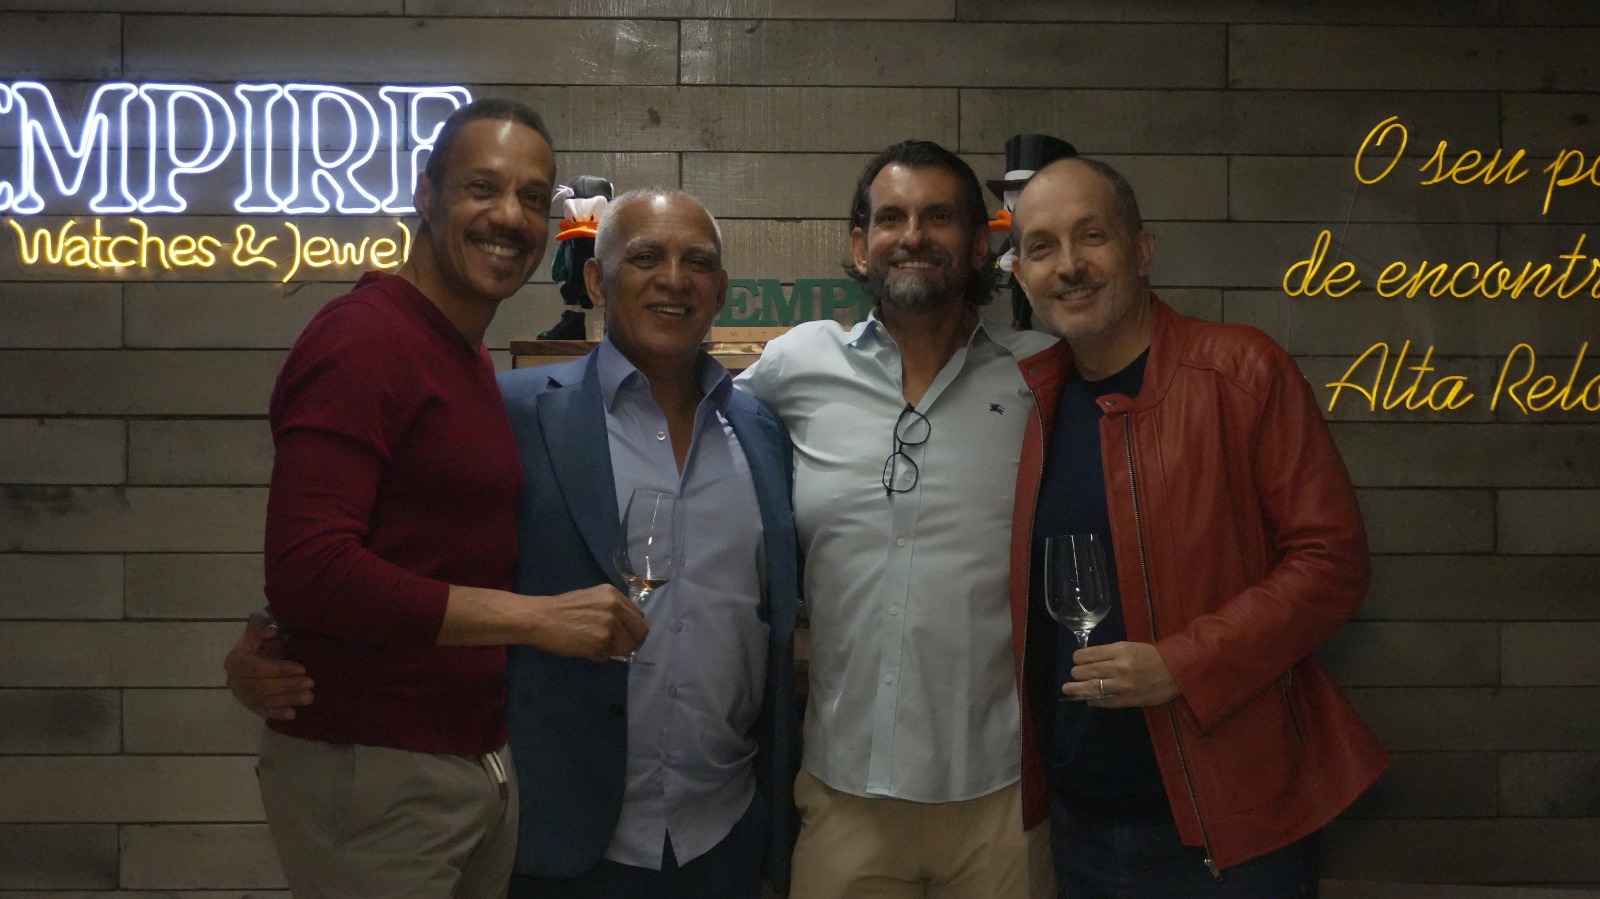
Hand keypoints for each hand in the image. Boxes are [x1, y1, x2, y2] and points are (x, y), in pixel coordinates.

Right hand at [223, 609, 313, 720]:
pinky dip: (276, 713)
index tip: (302, 668)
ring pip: (263, 700)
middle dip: (286, 686)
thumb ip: (264, 622)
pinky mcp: (250, 703)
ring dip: (286, 700)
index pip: (255, 668)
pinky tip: (292, 714)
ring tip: (309, 697)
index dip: (278, 670)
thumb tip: (271, 631)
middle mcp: (234, 679)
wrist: (270, 640)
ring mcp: (241, 693)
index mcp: (234, 659)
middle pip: (260, 687)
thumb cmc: (268, 628)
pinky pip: (262, 710)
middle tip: (311, 683)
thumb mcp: (264, 618)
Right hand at [528, 584, 648, 661]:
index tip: (628, 636)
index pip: (638, 616)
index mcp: (614, 595)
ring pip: (626, 646)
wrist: (542, 618)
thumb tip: (625, 629)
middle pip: (641, 631)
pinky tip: (586, 649)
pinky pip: (609, 655)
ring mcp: (610, 625)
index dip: (634, 629)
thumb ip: (612, 610)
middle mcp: (616, 608)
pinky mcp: (602, 643)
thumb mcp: (593, 599)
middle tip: (622, 648)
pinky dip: (600, 656)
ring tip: (596, 646)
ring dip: (614, 650)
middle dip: (633, 642)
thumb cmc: (562, 609)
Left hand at [1062, 641, 1179, 707]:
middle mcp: (1118, 667)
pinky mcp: (1128, 699)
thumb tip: (1088, 660)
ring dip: (1077, 689)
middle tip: (1075, 675)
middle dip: (1076, 673)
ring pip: (1091, 687)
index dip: (1078, 658)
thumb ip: (1109, 653)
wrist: (1176, 670)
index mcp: (1118, 650)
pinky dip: (1094, 700)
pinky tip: (1089, 700)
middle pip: (1085, 671)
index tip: (1077, 660)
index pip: (1087, 655)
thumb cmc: (1151, 655)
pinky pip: (1104, 701)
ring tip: (1068, 689)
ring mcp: (1122, 685)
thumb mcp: (1129, 646)